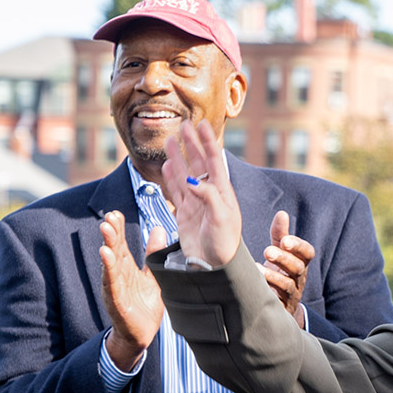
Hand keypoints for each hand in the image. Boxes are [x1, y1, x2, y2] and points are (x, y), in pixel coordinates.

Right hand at [100, 211, 169, 370]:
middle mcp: (119, 275)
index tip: (116, 213)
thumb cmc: (145, 306)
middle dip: (112, 233)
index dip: (118, 229)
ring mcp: (115, 287)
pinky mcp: (116, 300)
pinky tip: (105, 255)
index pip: (122, 244)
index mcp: (127, 268)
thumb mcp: (153, 276)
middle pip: (115, 250)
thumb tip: (159, 229)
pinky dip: (108, 268)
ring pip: (110, 263)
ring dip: (108, 245)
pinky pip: (111, 282)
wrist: (142, 334)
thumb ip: (153, 254)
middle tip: (109, 216)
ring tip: (106, 229)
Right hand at [161, 119, 242, 267]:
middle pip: (199, 164)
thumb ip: (208, 197)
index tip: (202, 125)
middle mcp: (210, 196)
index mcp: (223, 193)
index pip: (215, 161)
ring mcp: (197, 205)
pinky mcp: (186, 216)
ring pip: (185, 175)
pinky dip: (171, 179)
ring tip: (171, 141)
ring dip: (178, 158)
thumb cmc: (225, 244)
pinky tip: (167, 166)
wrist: (216, 267)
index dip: (208, 143)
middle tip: (184, 125)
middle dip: (192, 145)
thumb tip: (192, 179)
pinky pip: (177, 192)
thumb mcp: (222, 219)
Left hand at [262, 210, 314, 327]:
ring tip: (258, 268)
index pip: (307, 253)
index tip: (284, 241)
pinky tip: (256, 283)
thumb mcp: (280, 252)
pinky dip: (268, 291)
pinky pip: (278, 300)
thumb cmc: (279, 272)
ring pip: (288, 285)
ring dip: (273, 276)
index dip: (298, 246)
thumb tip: (282, 213)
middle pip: (298, 267)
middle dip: (284, 259)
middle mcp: (299, 278)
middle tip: (268, 251)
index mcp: (300, 262)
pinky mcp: (282, 307)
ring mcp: (292, 294)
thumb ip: (281, 235)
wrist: (279, 304)